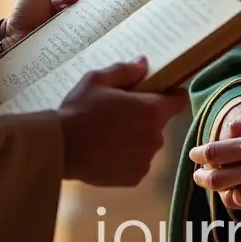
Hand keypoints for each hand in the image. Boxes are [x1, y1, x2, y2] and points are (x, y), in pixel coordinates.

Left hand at [2, 0, 120, 47]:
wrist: (12, 39)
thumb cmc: (25, 12)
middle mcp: (79, 11)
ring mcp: (80, 28)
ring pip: (101, 17)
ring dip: (113, 10)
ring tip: (124, 1)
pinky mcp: (79, 43)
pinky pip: (91, 35)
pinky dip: (99, 30)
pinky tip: (105, 26)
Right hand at [58, 57, 188, 186]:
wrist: (61, 148)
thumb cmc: (80, 110)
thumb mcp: (98, 80)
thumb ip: (126, 71)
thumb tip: (144, 63)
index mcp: (152, 111)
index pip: (179, 101)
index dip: (171, 95)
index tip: (158, 93)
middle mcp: (155, 138)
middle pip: (159, 123)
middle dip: (145, 117)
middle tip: (120, 113)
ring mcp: (146, 160)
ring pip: (147, 143)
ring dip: (136, 138)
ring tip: (109, 134)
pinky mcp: (135, 178)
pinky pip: (138, 162)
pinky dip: (127, 157)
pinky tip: (107, 151)